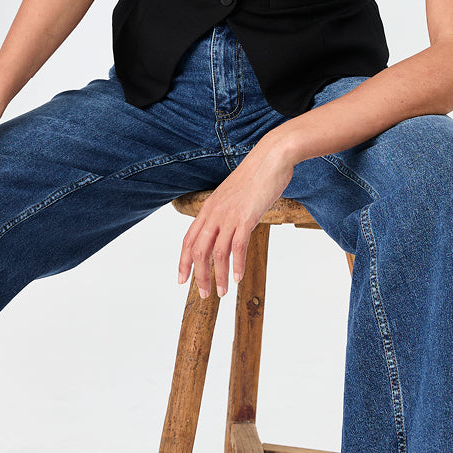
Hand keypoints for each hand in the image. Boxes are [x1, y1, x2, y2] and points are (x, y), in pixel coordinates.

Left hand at [177, 144, 294, 298]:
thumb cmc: (256, 176)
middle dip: (198, 276)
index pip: (188, 240)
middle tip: (204, 295)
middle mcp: (214, 212)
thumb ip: (227, 213)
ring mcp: (229, 215)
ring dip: (217, 276)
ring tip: (221, 292)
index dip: (183, 262)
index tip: (181, 280)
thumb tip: (228, 231)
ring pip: (216, 253)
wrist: (271, 157)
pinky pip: (237, 245)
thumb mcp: (234, 197)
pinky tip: (237, 278)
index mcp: (209, 208)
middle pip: (198, 250)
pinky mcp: (246, 216)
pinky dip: (236, 264)